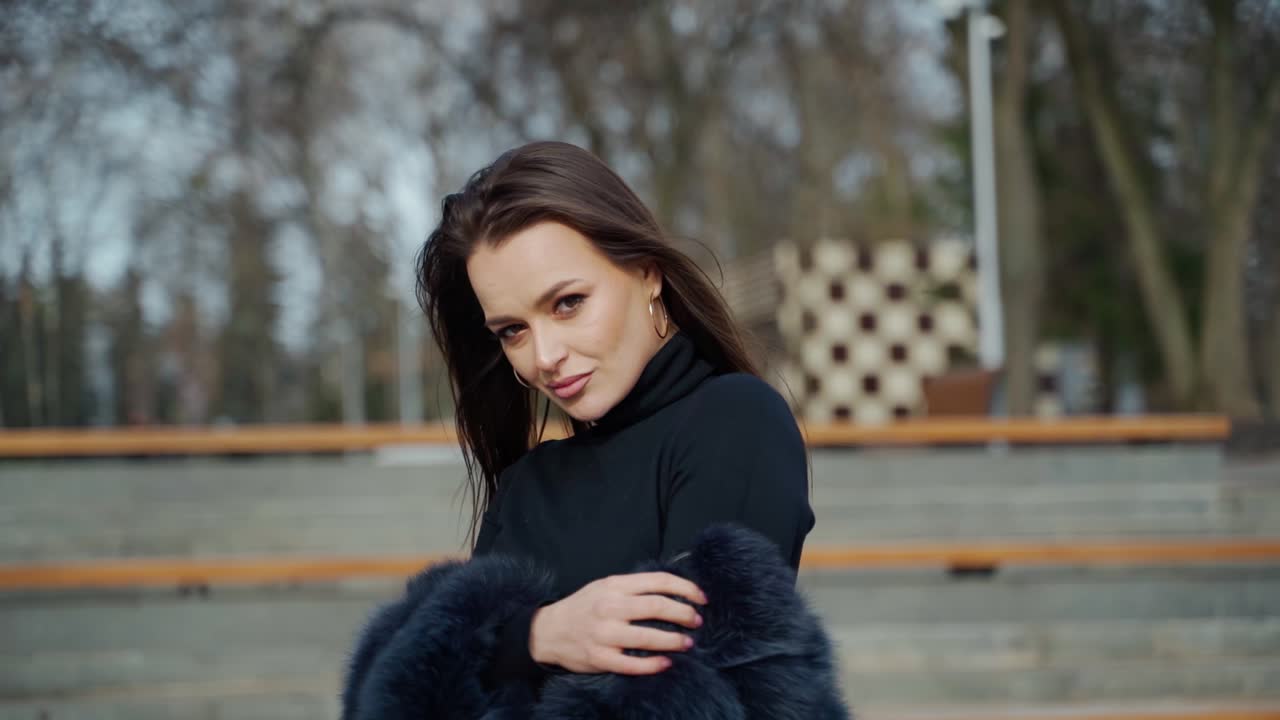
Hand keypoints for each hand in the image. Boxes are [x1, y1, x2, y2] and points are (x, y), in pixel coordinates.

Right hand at [529, 572, 707, 674]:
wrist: (548, 630)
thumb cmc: (583, 607)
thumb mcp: (604, 586)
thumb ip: (633, 587)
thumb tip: (672, 591)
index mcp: (614, 586)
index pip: (658, 581)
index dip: (685, 588)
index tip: (701, 597)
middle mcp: (610, 607)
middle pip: (657, 607)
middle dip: (684, 614)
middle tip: (697, 621)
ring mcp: (604, 634)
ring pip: (647, 638)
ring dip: (673, 641)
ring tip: (687, 642)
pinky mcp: (599, 658)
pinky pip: (631, 664)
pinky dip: (652, 665)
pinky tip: (666, 663)